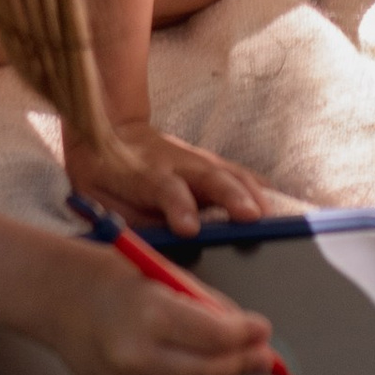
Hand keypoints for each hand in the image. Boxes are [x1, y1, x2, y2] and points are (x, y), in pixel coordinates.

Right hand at [37, 238, 275, 374]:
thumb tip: (249, 332)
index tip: (263, 330)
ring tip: (236, 363)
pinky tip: (198, 373)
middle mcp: (136, 358)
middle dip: (244, 365)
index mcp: (149, 316)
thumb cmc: (110, 277)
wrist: (57, 298)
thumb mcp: (165, 275)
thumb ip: (208, 306)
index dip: (248, 335)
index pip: (216, 336)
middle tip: (263, 356)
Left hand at [63, 118, 272, 233]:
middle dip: (230, 197)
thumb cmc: (106, 176)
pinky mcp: (208, 161)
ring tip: (268, 216)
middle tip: (251, 217)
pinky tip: (270, 200)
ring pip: (228, 172)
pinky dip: (254, 186)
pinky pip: (235, 172)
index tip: (189, 228)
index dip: (178, 208)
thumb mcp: (104, 202)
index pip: (166, 190)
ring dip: (250, 193)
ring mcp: (195, 159)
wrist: (108, 130)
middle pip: (208, 178)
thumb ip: (134, 221)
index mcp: (146, 175)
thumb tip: (160, 244)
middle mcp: (176, 164)